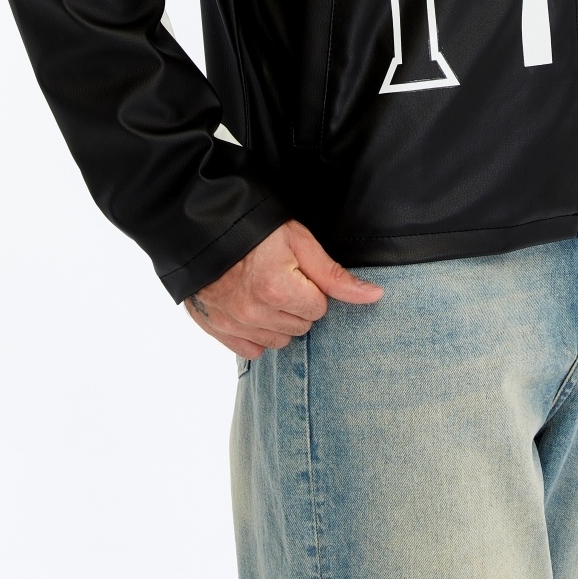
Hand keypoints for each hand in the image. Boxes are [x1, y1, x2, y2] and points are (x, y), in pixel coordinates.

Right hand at [183, 219, 382, 357]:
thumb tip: (374, 296)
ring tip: (264, 292)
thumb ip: (335, 276)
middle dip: (297, 305)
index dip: (312, 289)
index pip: (319, 309)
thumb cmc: (256, 230)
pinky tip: (251, 309)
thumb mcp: (300, 242)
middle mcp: (254, 312)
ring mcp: (233, 324)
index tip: (296, 271)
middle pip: (300, 328)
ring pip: (278, 341)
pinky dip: (256, 334)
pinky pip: (251, 351)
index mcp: (278, 289)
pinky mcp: (217, 330)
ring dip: (278, 321)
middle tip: (280, 278)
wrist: (204, 228)